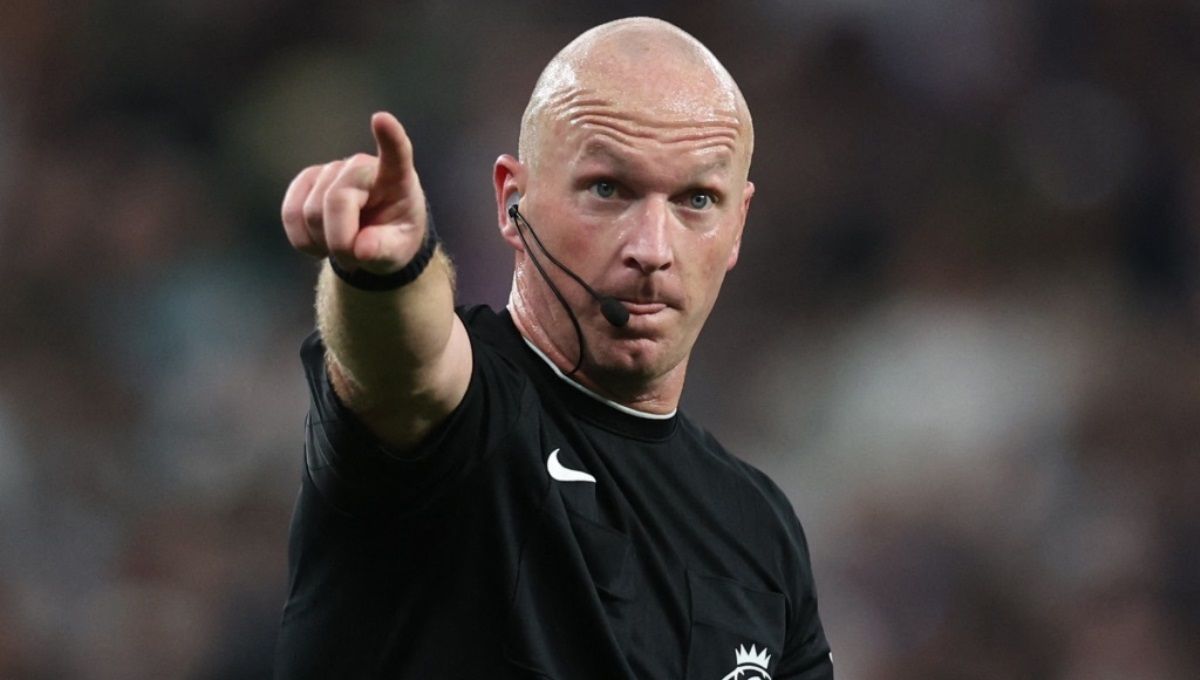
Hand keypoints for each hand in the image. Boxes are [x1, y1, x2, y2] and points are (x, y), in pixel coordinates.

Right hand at [281, 112, 426, 274]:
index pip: (396, 153)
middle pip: (336, 201)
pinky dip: (302, 240)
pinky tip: (320, 244)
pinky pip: (290, 214)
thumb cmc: (392, 238)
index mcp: (397, 179)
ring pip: (310, 212)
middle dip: (341, 242)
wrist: (373, 239)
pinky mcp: (307, 182)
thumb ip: (384, 249)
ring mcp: (331, 171)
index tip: (381, 119)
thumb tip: (360, 248)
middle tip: (356, 260)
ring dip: (323, 243)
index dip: (389, 137)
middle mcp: (361, 167)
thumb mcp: (399, 251)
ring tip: (343, 249)